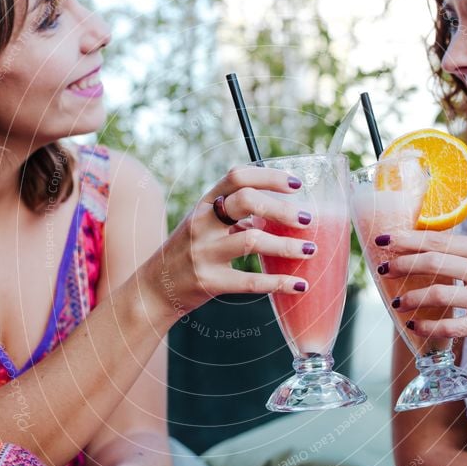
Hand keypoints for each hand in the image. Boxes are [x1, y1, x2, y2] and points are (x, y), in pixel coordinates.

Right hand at [140, 166, 314, 323]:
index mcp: (205, 204)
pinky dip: (280, 282)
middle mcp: (202, 223)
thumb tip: (283, 210)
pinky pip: (251, 281)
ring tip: (310, 249)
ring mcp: (204, 253)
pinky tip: (300, 283)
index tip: (297, 184)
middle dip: (281, 208)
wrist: (156, 289)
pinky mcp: (209, 282)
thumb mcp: (206, 224)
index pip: (237, 177)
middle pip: (246, 201)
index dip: (269, 176)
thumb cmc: (189, 252)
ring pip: (252, 241)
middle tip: (307, 219)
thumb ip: (237, 215)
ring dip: (287, 245)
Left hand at [381, 230, 466, 364]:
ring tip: (397, 301)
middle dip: (402, 265)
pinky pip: (451, 327)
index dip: (406, 239)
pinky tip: (413, 325)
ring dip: (412, 298)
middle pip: (434, 263)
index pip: (438, 240)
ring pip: (440, 295)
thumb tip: (416, 244)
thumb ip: (459, 252)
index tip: (383, 239)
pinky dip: (427, 327)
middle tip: (383, 270)